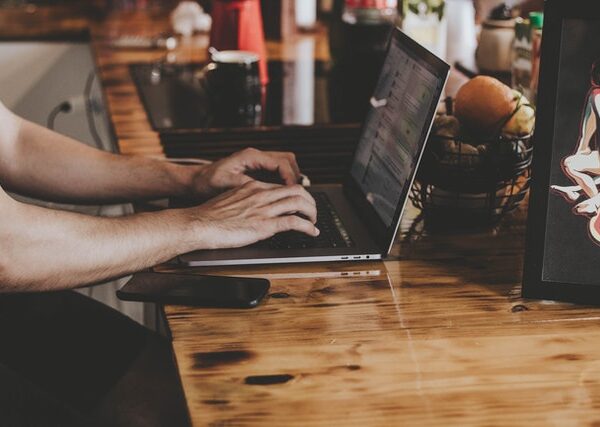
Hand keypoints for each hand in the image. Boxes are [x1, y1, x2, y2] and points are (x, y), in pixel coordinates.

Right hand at [188, 181, 318, 248]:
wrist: (199, 224)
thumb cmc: (209, 216)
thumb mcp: (230, 200)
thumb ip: (245, 201)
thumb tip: (253, 209)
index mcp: (252, 187)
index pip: (282, 186)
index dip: (296, 194)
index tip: (300, 203)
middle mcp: (261, 194)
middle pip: (296, 190)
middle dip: (310, 200)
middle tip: (312, 211)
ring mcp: (264, 209)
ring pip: (299, 203)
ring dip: (312, 213)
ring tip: (314, 221)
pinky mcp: (264, 225)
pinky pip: (294, 222)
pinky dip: (308, 227)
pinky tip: (312, 232)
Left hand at [192, 148, 300, 198]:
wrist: (195, 182)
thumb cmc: (206, 183)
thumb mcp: (226, 185)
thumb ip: (247, 186)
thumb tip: (266, 191)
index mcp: (250, 156)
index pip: (281, 162)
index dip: (291, 178)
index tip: (293, 193)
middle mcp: (256, 157)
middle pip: (288, 160)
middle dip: (295, 177)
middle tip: (297, 195)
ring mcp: (257, 163)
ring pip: (284, 166)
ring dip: (291, 180)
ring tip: (292, 197)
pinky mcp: (256, 171)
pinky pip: (276, 174)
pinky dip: (283, 183)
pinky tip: (281, 197)